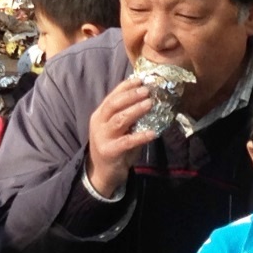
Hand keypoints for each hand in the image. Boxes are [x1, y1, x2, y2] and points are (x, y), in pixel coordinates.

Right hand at [86, 77, 156, 198]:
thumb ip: (128, 118)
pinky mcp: (109, 151)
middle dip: (130, 96)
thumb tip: (149, 102)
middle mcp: (99, 123)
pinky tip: (153, 133)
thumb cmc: (114, 147)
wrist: (101, 173)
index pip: (112, 96)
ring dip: (135, 110)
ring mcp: (102, 137)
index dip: (126, 87)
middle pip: (113, 105)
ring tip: (150, 104)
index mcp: (100, 115)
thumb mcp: (118, 130)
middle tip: (147, 90)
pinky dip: (140, 136)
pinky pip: (126, 142)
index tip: (141, 79)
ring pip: (119, 120)